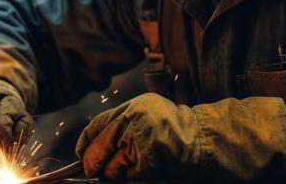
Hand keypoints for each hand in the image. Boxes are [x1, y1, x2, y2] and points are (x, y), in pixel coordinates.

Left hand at [75, 93, 200, 179]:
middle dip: (92, 162)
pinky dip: (130, 177)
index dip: (86, 142)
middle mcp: (133, 120)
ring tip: (125, 169)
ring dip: (113, 173)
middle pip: (99, 146)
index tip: (81, 153)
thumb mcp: (147, 114)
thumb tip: (91, 147)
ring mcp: (140, 140)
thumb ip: (122, 124)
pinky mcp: (148, 160)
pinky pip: (128, 176)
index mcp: (132, 108)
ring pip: (111, 165)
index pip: (97, 125)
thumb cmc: (175, 129)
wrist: (204, 139)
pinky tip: (140, 172)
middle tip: (91, 171)